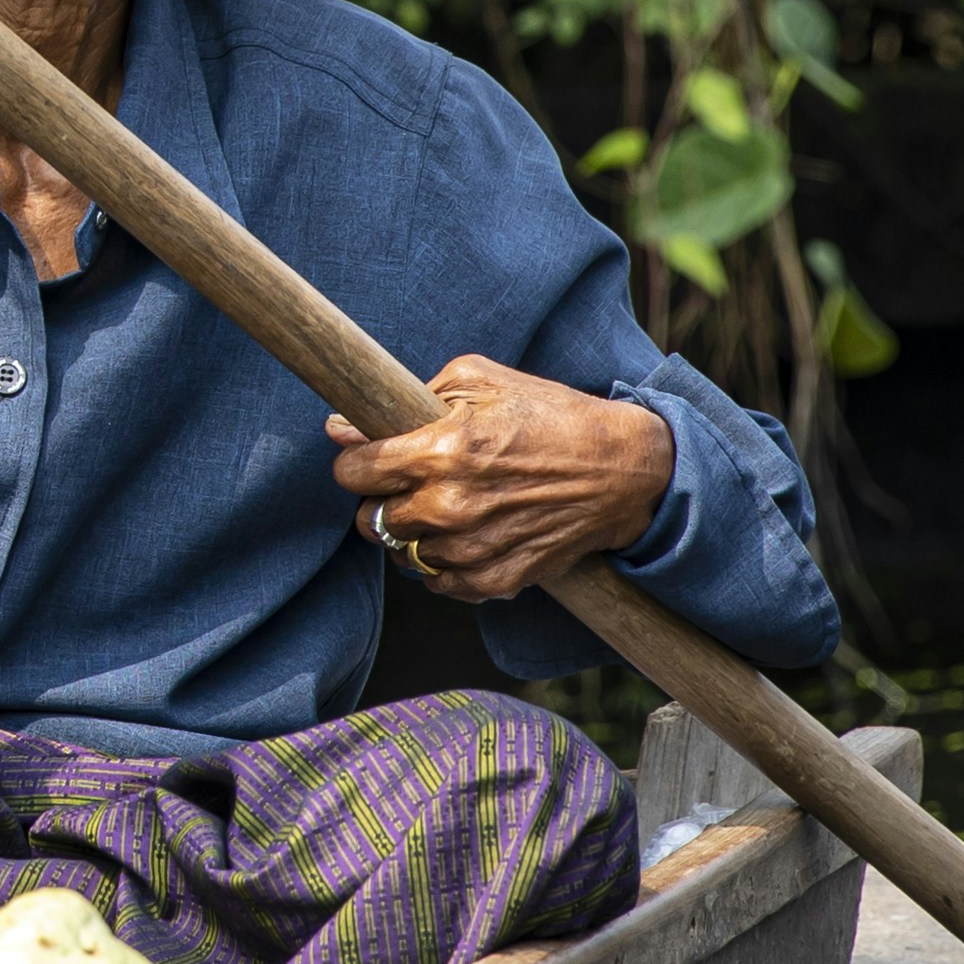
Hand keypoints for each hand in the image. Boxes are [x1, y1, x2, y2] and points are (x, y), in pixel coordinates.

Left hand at [326, 359, 674, 604]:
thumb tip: (341, 427)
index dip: (355, 464)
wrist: (622, 469)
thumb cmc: (550, 414)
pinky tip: (466, 536)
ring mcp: (474, 548)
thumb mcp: (481, 379)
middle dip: (381, 502)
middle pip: (371, 520)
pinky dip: (444, 564)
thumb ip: (408, 398)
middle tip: (407, 486)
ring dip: (414, 534)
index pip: (354, 473)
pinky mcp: (498, 580)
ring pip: (404, 554)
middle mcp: (451, 505)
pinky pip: (440, 584)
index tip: (368, 460)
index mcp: (442, 450)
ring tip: (445, 507)